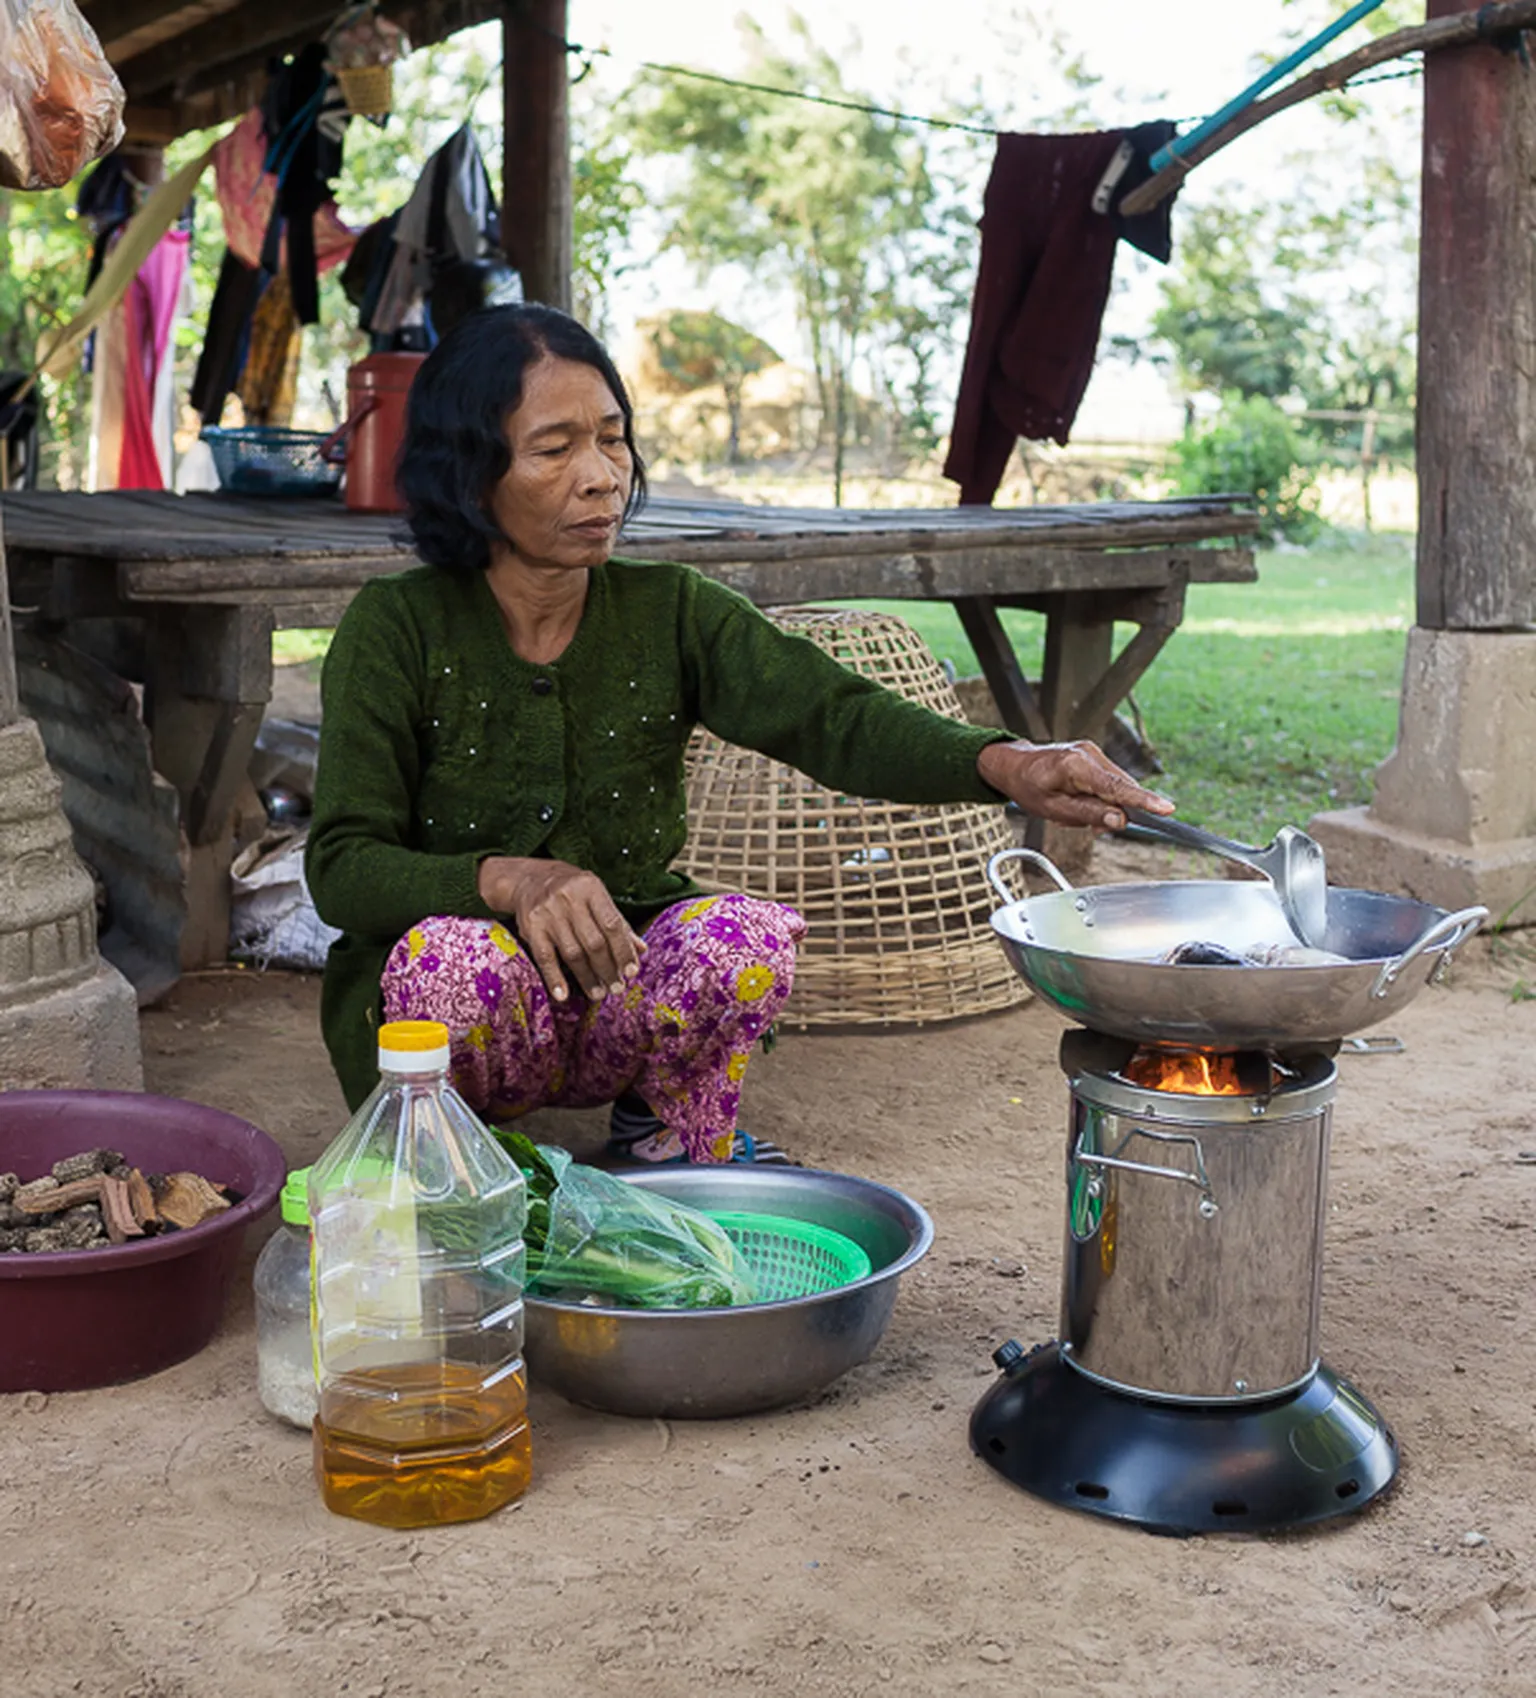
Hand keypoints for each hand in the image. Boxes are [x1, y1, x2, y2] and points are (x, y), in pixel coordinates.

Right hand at [476, 857, 644, 1004]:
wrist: (530, 880)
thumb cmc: (572, 892)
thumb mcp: (596, 897)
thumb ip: (618, 923)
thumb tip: (641, 950)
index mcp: (591, 888)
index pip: (612, 924)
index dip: (624, 951)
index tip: (632, 972)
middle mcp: (569, 899)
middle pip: (594, 942)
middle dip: (608, 969)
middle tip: (616, 988)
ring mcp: (549, 913)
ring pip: (573, 953)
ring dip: (587, 978)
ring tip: (598, 994)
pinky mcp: (531, 927)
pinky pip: (545, 957)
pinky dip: (555, 978)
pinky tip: (564, 995)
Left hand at [976, 739, 1173, 832]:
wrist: (1014, 764)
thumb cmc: (1028, 786)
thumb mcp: (1053, 809)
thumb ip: (1088, 814)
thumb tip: (1119, 820)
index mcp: (1075, 766)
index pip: (1117, 787)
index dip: (1144, 801)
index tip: (1166, 809)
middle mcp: (1088, 754)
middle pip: (1120, 788)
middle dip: (1112, 811)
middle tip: (1091, 826)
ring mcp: (1093, 752)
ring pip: (1116, 786)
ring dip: (1104, 804)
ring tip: (1075, 810)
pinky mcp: (1094, 756)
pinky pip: (1109, 781)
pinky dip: (1100, 796)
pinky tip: (1080, 800)